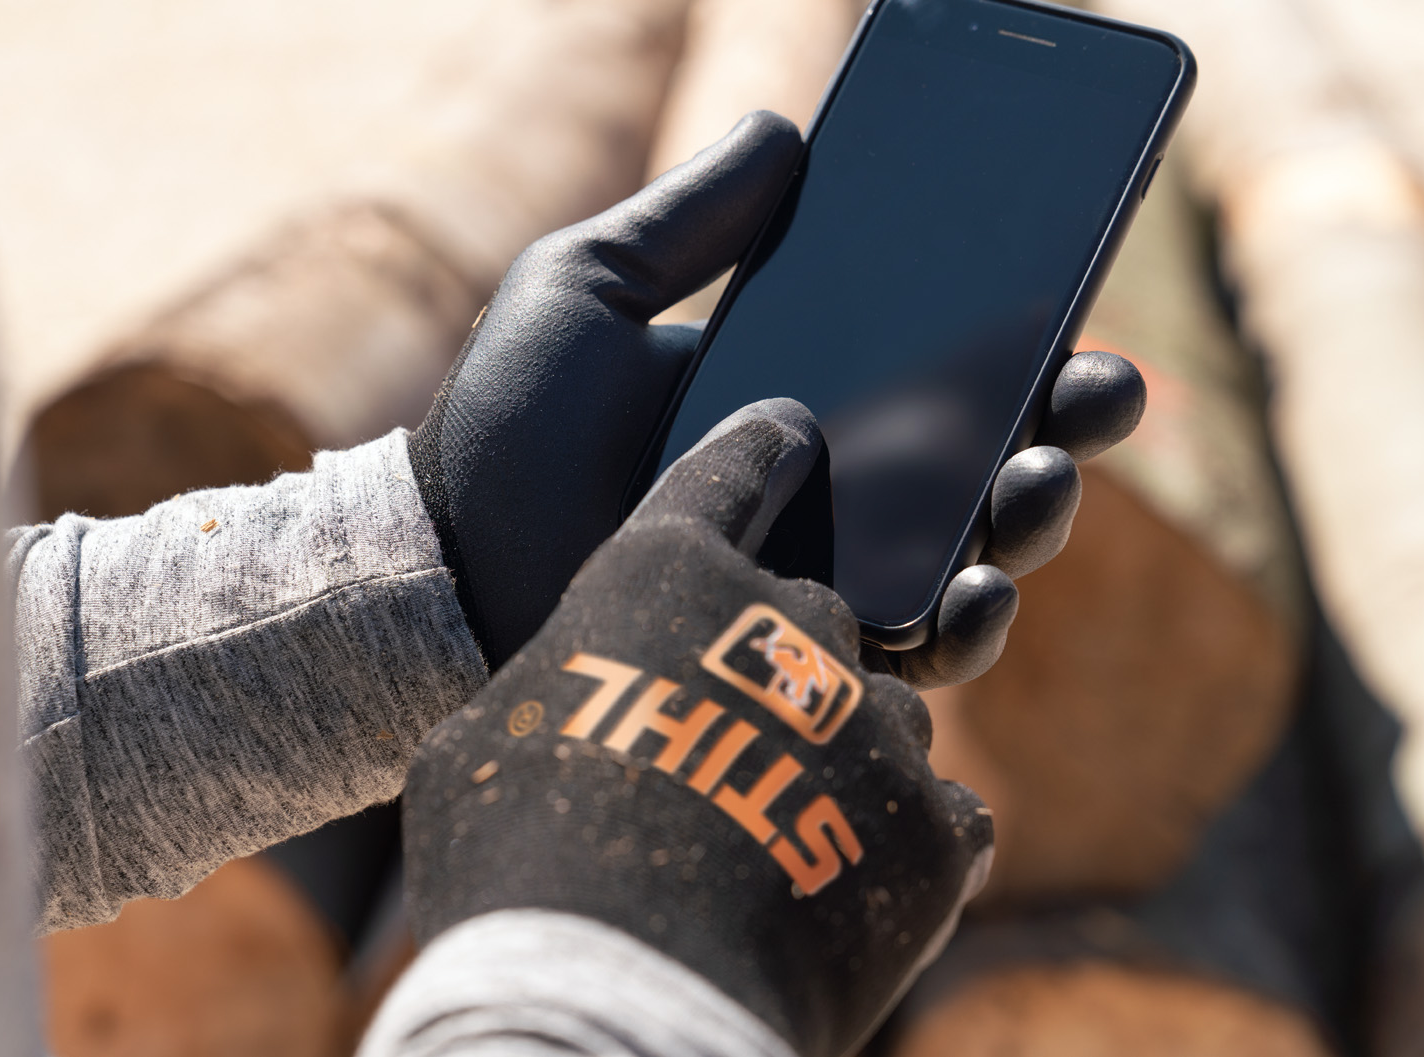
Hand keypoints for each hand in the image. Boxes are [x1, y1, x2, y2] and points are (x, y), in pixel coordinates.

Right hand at [404, 401, 993, 1056]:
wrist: (615, 989)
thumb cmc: (514, 857)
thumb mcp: (483, 742)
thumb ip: (553, 688)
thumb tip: (567, 704)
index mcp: (668, 576)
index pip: (733, 469)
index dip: (760, 448)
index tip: (789, 434)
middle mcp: (790, 626)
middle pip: (813, 613)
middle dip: (784, 667)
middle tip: (734, 746)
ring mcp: (876, 724)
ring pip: (883, 712)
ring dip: (844, 757)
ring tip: (786, 833)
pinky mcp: (936, 828)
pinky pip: (940, 809)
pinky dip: (896, 839)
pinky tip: (843, 884)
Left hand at [410, 110, 1147, 674]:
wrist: (443, 569)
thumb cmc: (505, 427)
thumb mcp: (585, 288)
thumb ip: (685, 216)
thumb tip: (785, 124)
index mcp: (794, 381)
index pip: (935, 343)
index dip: (1019, 311)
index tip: (1075, 263)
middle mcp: (829, 476)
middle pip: (988, 442)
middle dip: (1067, 413)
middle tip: (1102, 385)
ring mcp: (824, 567)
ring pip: (978, 544)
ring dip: (1037, 511)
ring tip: (1040, 481)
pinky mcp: (803, 652)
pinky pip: (917, 645)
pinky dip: (966, 620)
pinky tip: (973, 587)